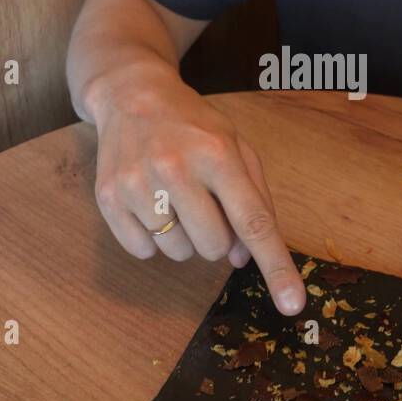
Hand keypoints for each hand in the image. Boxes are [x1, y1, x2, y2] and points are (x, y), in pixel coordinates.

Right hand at [85, 63, 305, 314]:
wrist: (131, 95)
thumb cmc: (193, 126)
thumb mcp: (237, 147)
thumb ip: (253, 200)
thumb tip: (243, 257)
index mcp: (218, 153)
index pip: (253, 221)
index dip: (275, 265)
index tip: (293, 305)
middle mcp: (175, 168)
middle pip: (214, 247)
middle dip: (218, 239)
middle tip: (205, 205)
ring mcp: (137, 183)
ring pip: (178, 253)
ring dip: (184, 238)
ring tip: (175, 199)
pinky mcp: (108, 197)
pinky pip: (142, 252)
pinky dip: (152, 239)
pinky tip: (150, 204)